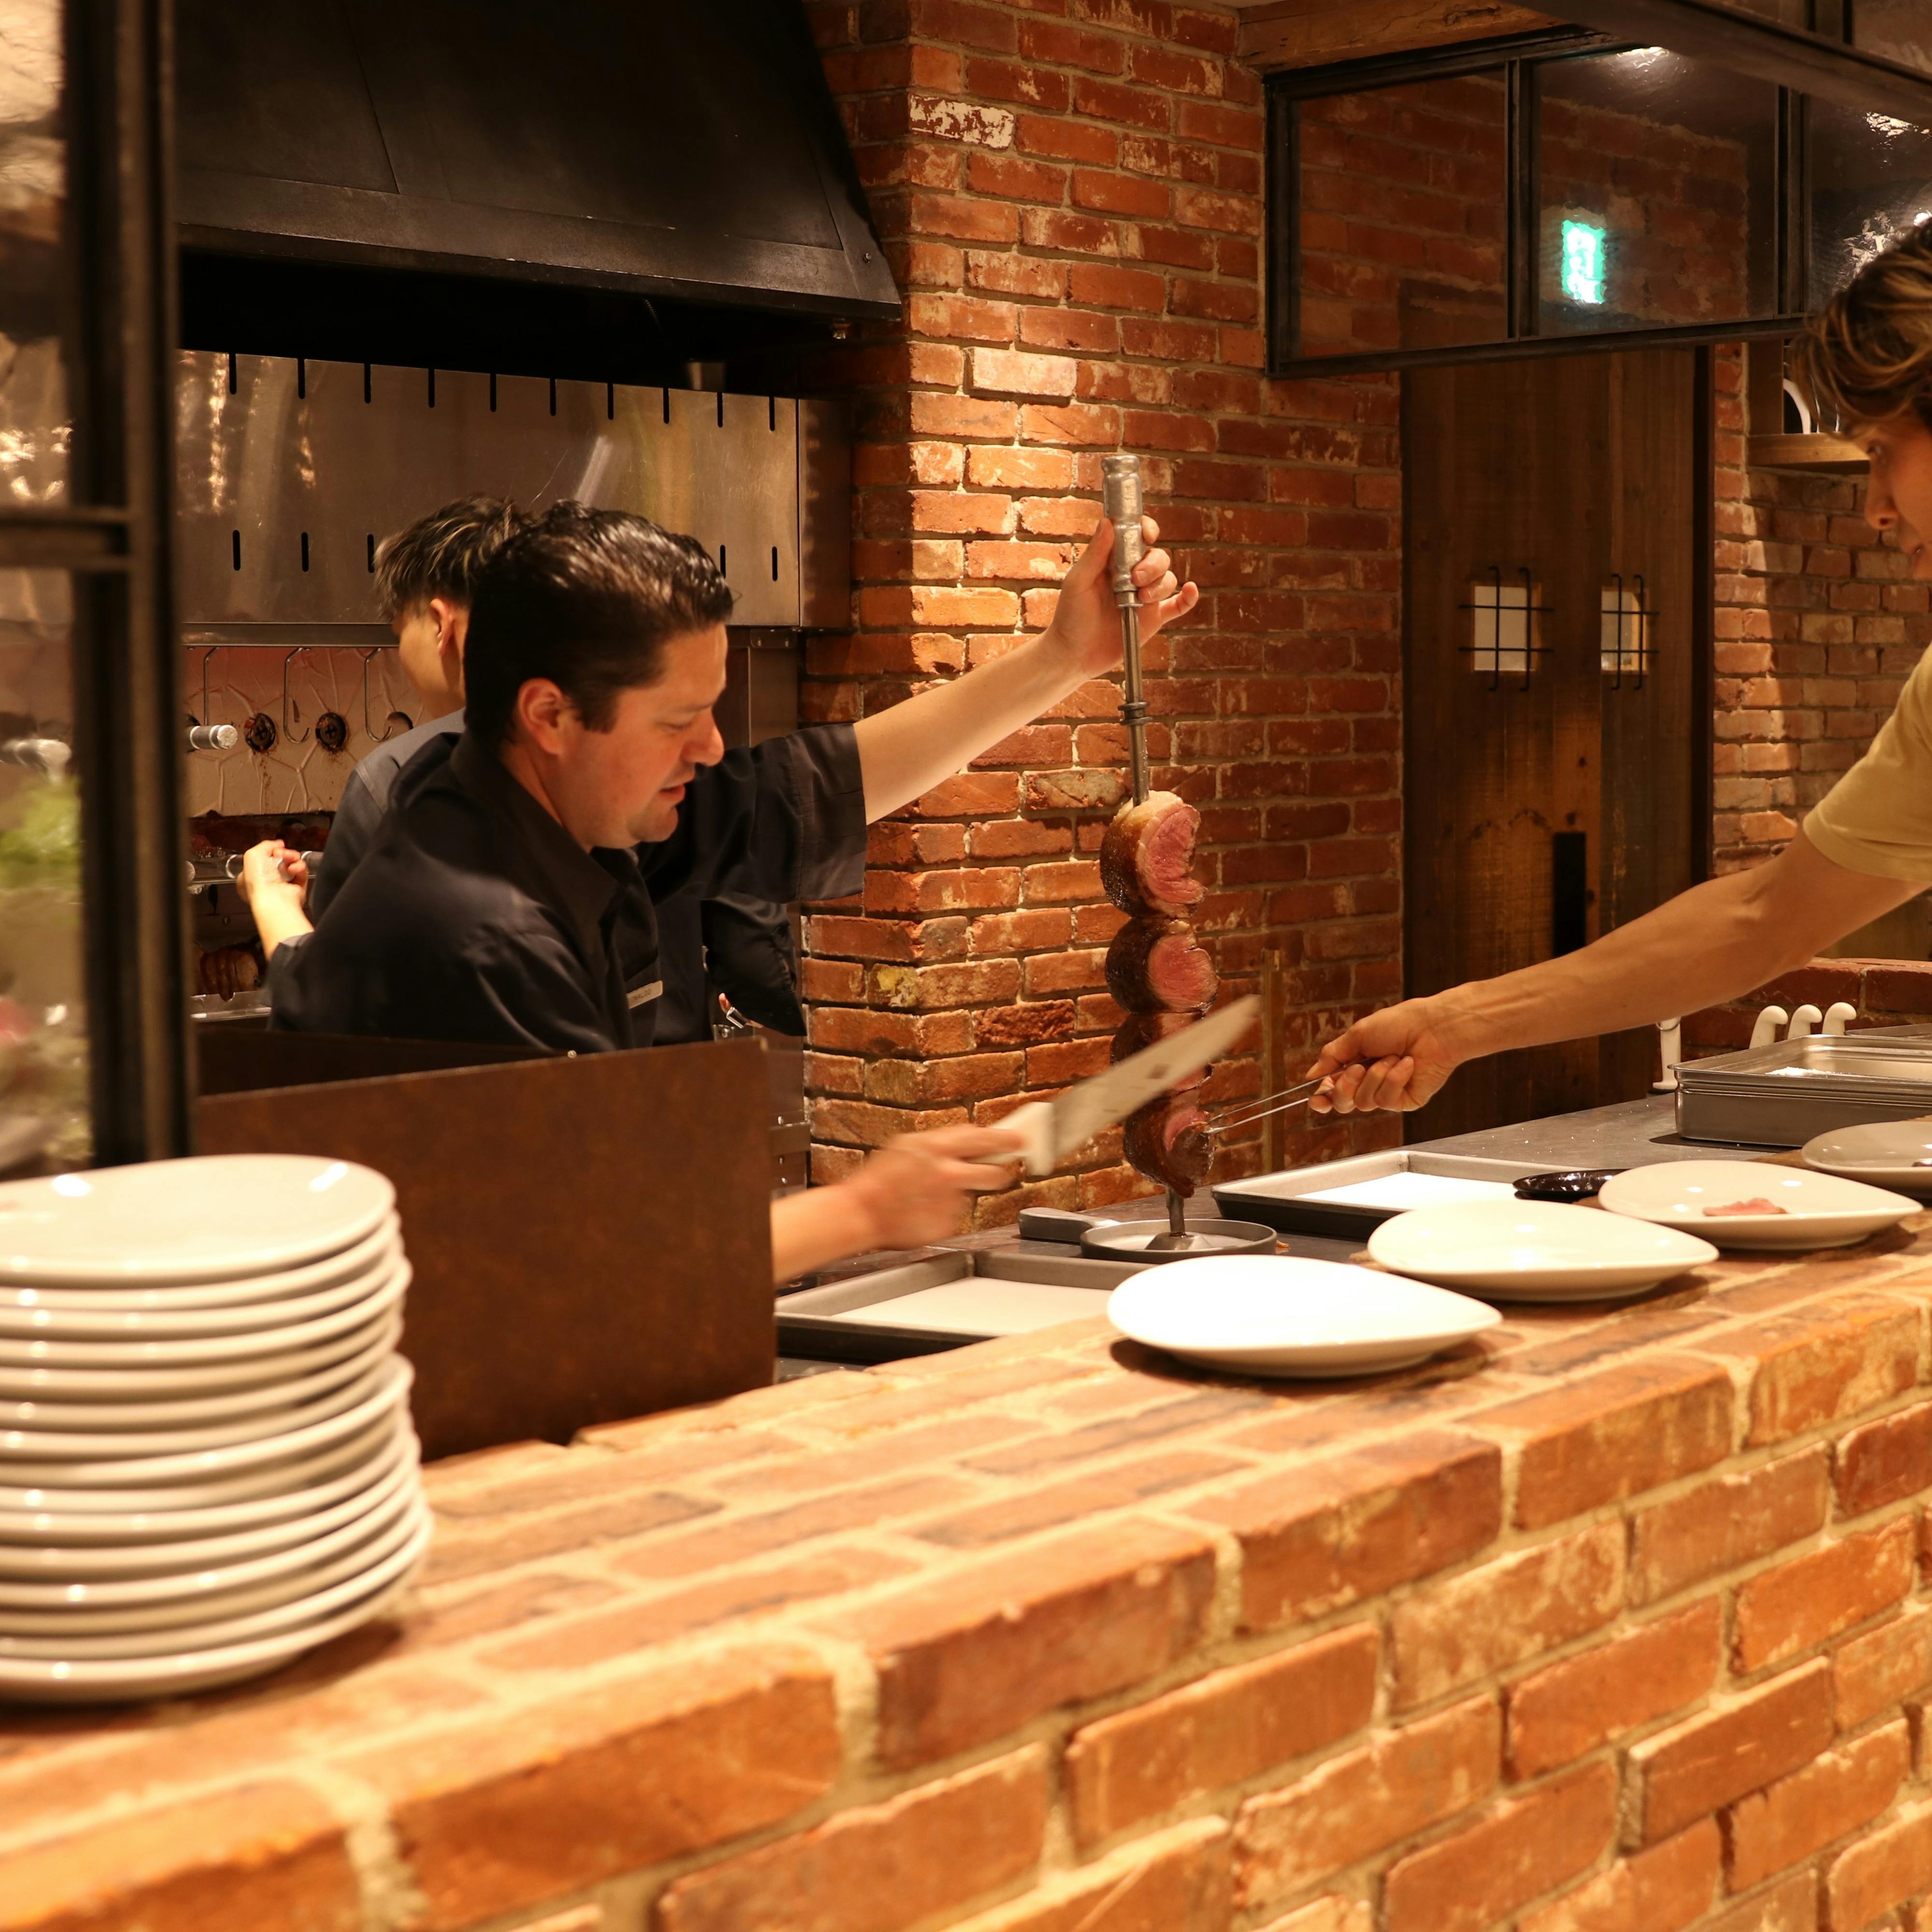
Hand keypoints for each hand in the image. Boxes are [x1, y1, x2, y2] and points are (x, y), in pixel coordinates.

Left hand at [233, 840, 306, 911]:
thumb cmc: (259, 882)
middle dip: (283, 853)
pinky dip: (300, 868)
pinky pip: (301, 873)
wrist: (274, 897)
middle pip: (279, 859)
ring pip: (291, 864)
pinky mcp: (297, 889)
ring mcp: (282, 885)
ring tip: (289, 859)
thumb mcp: (253, 854)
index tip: (273, 848)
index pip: (261, 859)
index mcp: (249, 876)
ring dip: (292, 858)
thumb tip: (277, 845)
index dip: (268, 851)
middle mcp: (266, 882)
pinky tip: (295, 868)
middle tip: (281, 854)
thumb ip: (265, 845)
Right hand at [836, 1125, 1021, 1249]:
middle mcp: (948, 1173)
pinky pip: (957, 1213)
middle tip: (1004, 1170)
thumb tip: (971, 1137)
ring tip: (937, 1194)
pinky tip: (925, 1209)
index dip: (1006, 1138)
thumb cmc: (879, 1179)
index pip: (985, 1138)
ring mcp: (950, 1201)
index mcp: (937, 1147)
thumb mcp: (907, 1145)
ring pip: (973, 1193)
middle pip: (995, 1172)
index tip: (1019, 1140)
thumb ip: (942, 1141)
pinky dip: (947, 1211)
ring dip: (964, 1192)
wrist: (861, 1212)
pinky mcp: (947, 1223)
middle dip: (1003, 1170)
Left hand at [1041, 515, 1199, 677]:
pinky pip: (1178, 605)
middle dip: (1153, 565)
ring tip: (1141, 599)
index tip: (1148, 535)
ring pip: (1168, 579)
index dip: (1147, 530)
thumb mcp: (1078, 582)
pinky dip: (1188, 597)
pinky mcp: (1153, 619)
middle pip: (1158, 557)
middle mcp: (1132, 575)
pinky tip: (1191, 590)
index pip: (1137, 536)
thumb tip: (1108, 521)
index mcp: (1114, 561)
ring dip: (1160, 585)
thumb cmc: (1070, 617)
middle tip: (1137, 579)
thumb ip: (1095, 553)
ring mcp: (1144, 597)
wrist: (1074, 655)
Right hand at [1305, 997, 1465, 1114]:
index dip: (1322, 1098)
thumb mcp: (1357, 1035)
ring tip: (1392, 1057)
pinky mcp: (1405, 1101)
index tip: (1316, 1100)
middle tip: (1359, 1067)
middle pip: (1343, 1103)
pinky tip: (1407, 1064)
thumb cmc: (1399, 1024)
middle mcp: (1370, 1082)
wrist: (1432, 1028)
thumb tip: (1311, 1075)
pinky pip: (1385, 1099)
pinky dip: (1394, 1078)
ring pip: (1363, 1102)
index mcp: (1356, 1065)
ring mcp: (1388, 1093)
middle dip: (1346, 1085)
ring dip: (1375, 1075)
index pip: (1332, 1090)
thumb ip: (1332, 1056)